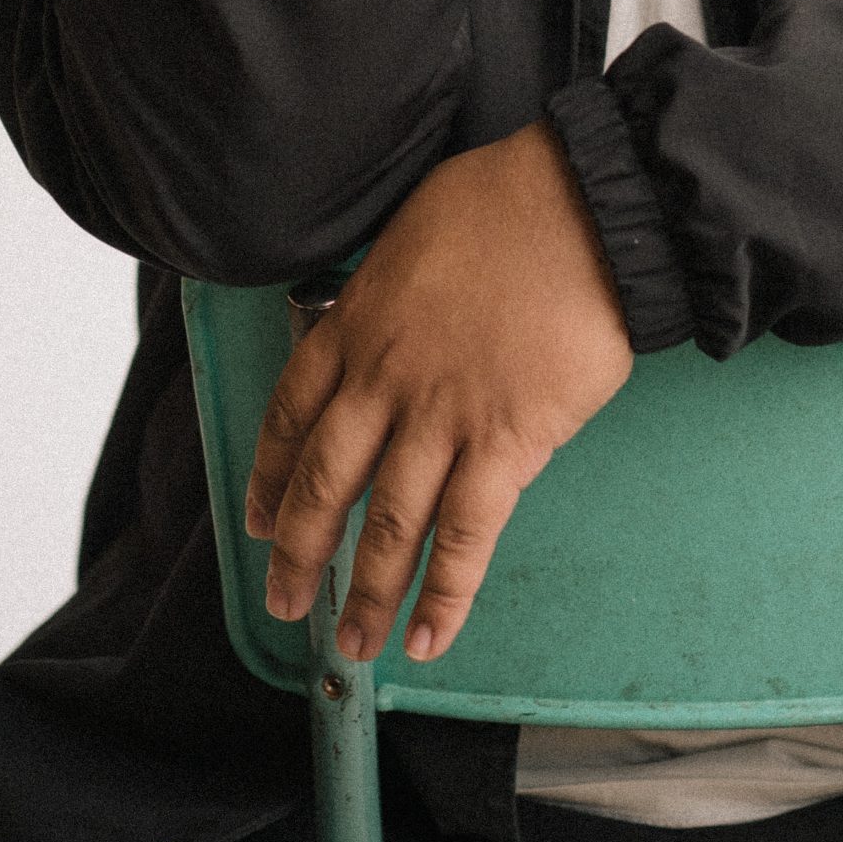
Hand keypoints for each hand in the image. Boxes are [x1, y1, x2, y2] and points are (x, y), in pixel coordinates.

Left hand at [244, 119, 633, 662]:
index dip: (272, 473)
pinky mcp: (506, 442)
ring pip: (389, 523)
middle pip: (327, 482)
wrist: (580, 207)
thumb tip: (394, 307)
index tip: (262, 515)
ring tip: (353, 643)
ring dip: (366, 592)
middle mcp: (386, 377)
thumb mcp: (414, 228)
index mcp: (359, 320)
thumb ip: (391, 286)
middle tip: (284, 599)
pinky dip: (445, 593)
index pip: (294, 412)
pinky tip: (428, 636)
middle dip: (300, 551)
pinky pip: (466, 536)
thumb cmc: (507, 198)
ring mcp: (443, 415)